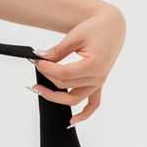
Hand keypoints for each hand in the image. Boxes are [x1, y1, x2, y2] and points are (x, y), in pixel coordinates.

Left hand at [30, 4, 126, 126]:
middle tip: (36, 64)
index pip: (63, 74)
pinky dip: (84, 114)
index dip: (46, 69)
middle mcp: (99, 77)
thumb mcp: (74, 36)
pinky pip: (93, 103)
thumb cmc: (95, 28)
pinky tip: (71, 121)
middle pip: (65, 85)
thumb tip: (40, 58)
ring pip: (74, 98)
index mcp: (95, 65)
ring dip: (55, 97)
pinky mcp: (98, 83)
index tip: (36, 60)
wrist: (110, 25)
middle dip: (47, 76)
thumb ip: (57, 51)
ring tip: (37, 89)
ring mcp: (99, 82)